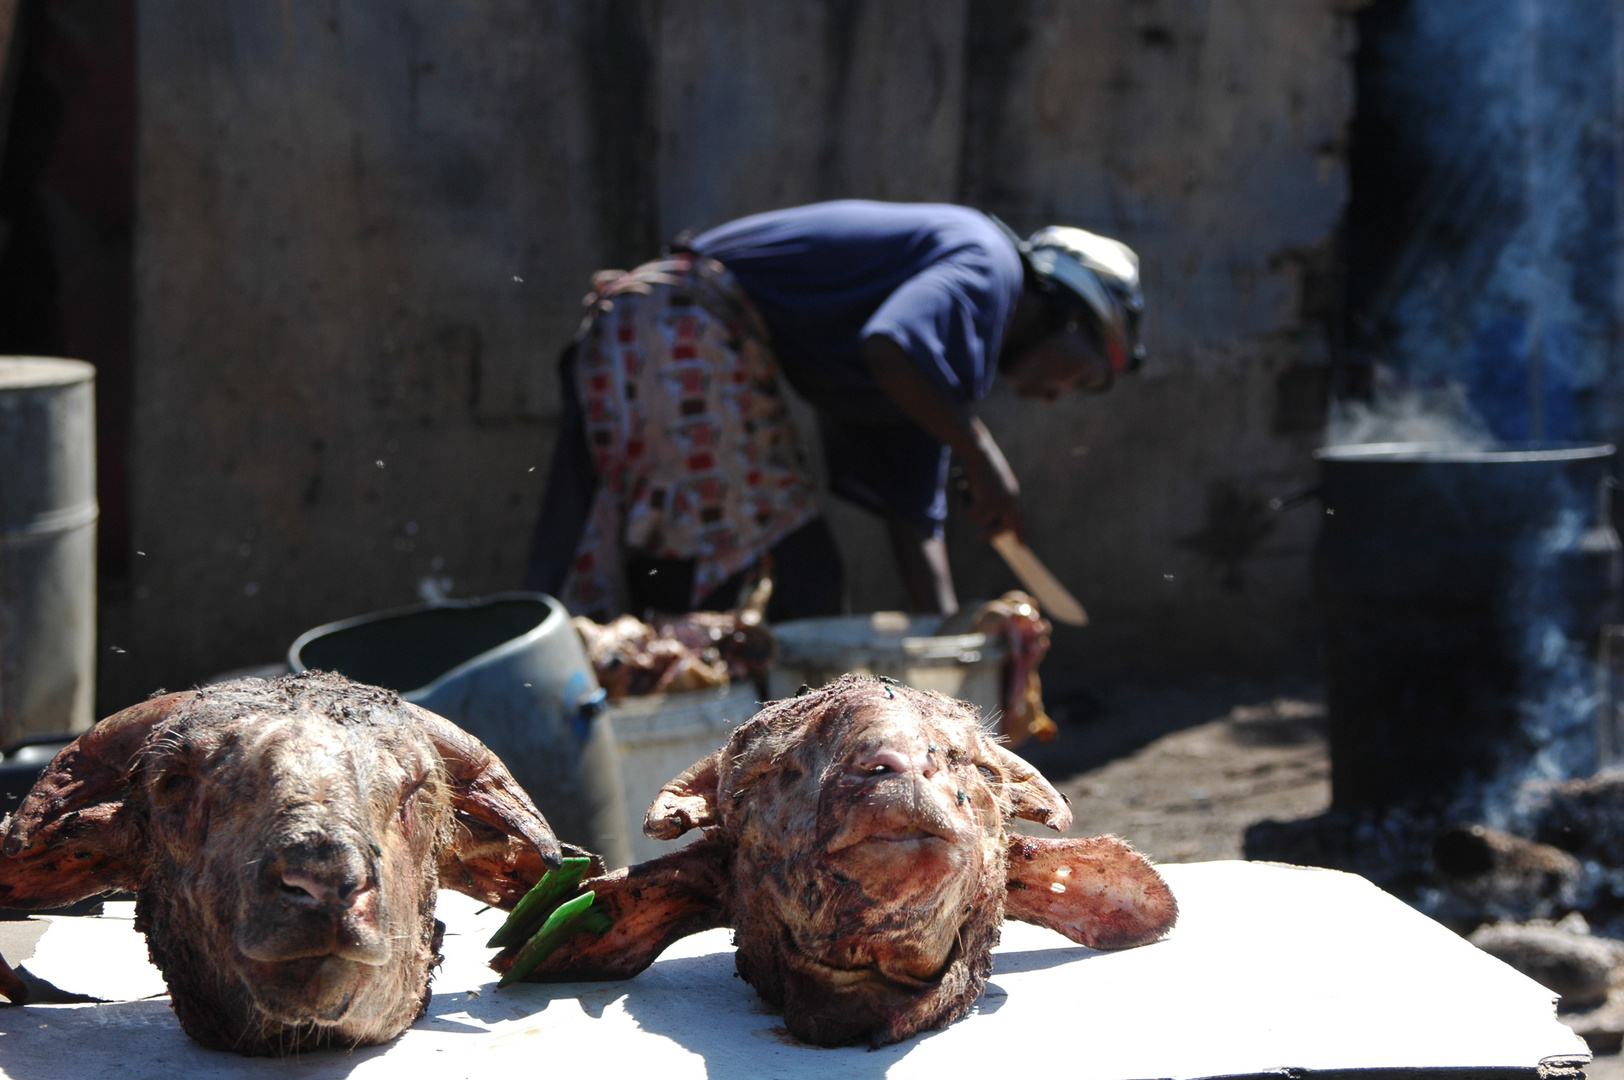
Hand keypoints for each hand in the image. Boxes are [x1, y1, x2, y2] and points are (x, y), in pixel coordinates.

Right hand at [962, 419, 1022, 541]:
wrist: (979, 452)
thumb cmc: (981, 461)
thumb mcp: (992, 482)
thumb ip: (994, 498)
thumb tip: (988, 517)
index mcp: (1013, 495)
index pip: (1018, 517)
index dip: (1019, 531)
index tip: (1021, 545)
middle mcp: (1011, 501)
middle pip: (1004, 528)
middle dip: (990, 535)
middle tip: (977, 537)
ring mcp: (1001, 503)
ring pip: (981, 520)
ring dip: (970, 508)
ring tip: (967, 490)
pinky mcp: (989, 504)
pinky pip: (972, 514)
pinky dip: (964, 504)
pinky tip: (964, 489)